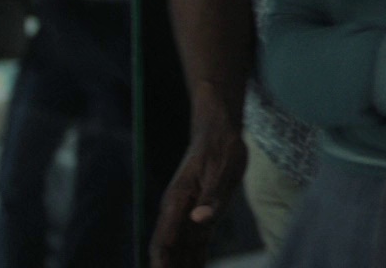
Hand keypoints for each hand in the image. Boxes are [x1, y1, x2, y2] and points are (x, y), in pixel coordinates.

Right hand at [148, 109, 246, 267]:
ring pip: (180, 251)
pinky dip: (194, 261)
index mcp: (177, 202)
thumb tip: (200, 219)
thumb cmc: (221, 147)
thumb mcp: (223, 169)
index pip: (163, 243)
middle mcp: (177, 212)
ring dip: (181, 267)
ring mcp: (187, 214)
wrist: (219, 131)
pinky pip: (194, 244)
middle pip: (168, 252)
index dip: (162, 266)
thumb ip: (212, 196)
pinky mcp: (200, 214)